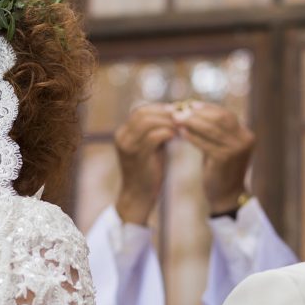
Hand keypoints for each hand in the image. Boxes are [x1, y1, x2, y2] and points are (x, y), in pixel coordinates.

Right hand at [114, 104, 176, 224]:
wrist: (138, 196)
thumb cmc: (148, 171)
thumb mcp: (150, 147)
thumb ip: (156, 131)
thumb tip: (174, 114)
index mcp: (123, 133)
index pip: (140, 111)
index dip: (159, 108)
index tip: (177, 109)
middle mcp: (122, 137)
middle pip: (143, 113)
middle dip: (164, 112)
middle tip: (183, 113)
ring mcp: (128, 146)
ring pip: (148, 122)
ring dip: (167, 121)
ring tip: (182, 123)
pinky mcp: (137, 156)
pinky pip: (153, 137)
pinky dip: (167, 133)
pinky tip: (177, 135)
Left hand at [175, 102, 254, 214]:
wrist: (226, 195)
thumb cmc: (220, 169)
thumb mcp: (221, 146)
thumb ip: (214, 130)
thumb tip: (192, 109)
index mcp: (246, 135)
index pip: (226, 115)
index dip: (207, 108)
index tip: (190, 104)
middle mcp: (245, 140)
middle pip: (219, 119)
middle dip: (198, 113)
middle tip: (180, 110)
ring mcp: (236, 149)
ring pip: (211, 129)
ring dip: (192, 122)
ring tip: (177, 119)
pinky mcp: (225, 159)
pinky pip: (205, 143)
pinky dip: (192, 136)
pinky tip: (181, 132)